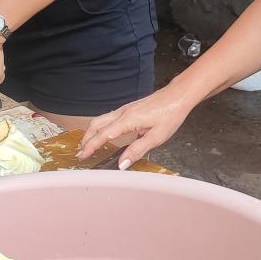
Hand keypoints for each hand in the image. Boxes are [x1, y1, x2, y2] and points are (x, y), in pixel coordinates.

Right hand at [78, 84, 192, 167]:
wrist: (178, 95)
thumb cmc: (170, 114)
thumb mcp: (157, 137)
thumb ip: (137, 150)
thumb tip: (122, 163)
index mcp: (128, 120)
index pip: (102, 134)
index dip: (91, 146)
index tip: (82, 156)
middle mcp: (123, 112)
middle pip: (96, 124)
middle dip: (86, 138)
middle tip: (82, 153)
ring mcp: (125, 109)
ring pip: (101, 119)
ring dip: (92, 132)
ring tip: (90, 145)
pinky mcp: (130, 108)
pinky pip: (109, 117)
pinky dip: (101, 127)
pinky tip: (105, 134)